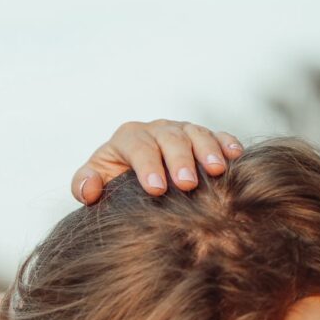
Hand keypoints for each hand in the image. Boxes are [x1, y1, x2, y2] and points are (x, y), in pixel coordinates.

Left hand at [73, 120, 242, 203]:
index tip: (156, 189)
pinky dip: (226, 143)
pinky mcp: (201, 138)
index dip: (147, 166)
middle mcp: (156, 130)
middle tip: (187, 184)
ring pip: (195, 134)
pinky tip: (235, 156)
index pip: (138, 147)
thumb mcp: (94, 182)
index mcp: (128, 138)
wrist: (132, 179)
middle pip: (169, 138)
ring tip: (216, 170)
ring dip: (207, 150)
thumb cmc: (112, 183)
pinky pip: (216, 136)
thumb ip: (83, 184)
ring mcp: (181, 131)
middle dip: (179, 160)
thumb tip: (89, 188)